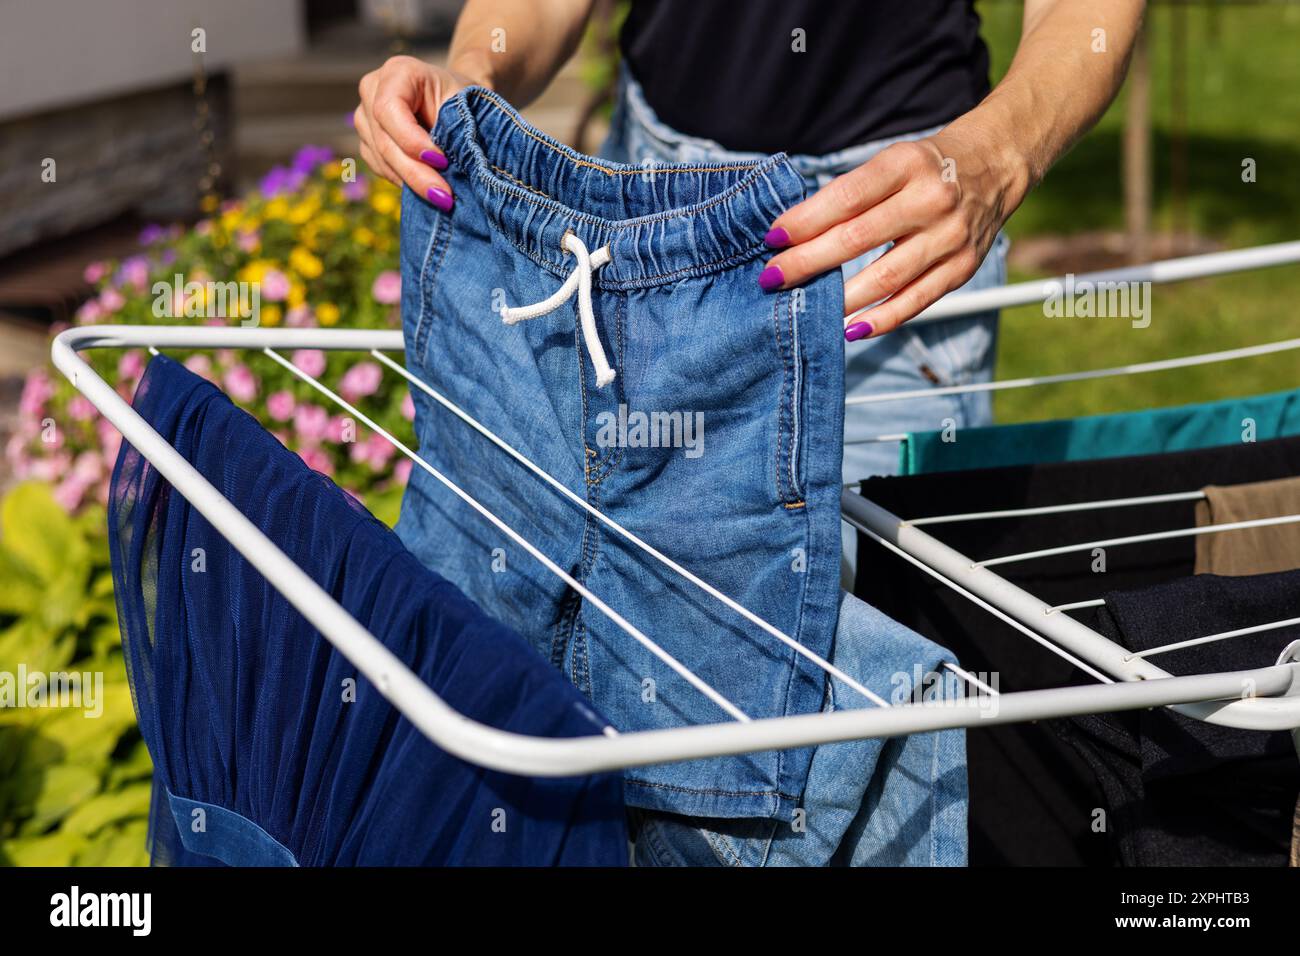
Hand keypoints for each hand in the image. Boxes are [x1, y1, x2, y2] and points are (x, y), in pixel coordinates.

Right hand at [354, 56, 477, 211]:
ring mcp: (365, 116)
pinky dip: (405, 182)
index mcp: (397, 71)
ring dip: (412, 183)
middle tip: (444, 198)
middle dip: (416, 173)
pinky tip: (427, 191)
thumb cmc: (465, 101)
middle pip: (384, 140)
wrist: (459, 102)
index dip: (411, 140)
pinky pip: (381, 168)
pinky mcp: (367, 141)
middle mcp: (372, 90)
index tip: (441, 162)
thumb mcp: (464, 107)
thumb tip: (441, 169)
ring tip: (442, 199)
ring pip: (381, 159)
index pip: (388, 109)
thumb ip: (450, 130)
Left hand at [758, 129, 1025, 338]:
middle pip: (858, 238)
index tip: (772, 239)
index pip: (846, 197)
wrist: (995, 166)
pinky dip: (882, 319)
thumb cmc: (924, 168)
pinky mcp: (962, 267)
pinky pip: (917, 300)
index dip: (805, 221)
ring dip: (840, 298)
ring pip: (887, 277)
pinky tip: (852, 328)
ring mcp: (950, 237)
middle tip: (773, 278)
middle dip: (808, 262)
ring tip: (806, 308)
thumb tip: (792, 237)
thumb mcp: (890, 162)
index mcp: (906, 164)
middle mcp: (931, 199)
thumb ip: (848, 195)